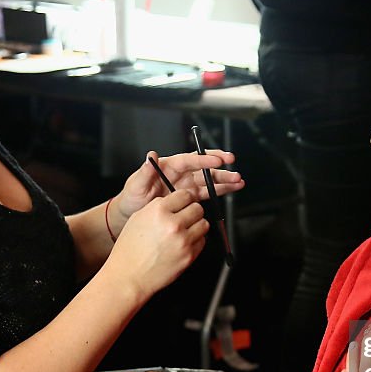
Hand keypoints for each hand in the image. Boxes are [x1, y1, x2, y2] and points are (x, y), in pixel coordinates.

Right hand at [103, 190, 207, 298]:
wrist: (129, 276)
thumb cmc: (130, 250)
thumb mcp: (137, 218)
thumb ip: (157, 207)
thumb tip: (173, 202)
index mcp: (158, 211)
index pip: (185, 195)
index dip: (185, 199)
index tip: (184, 203)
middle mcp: (173, 224)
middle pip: (198, 208)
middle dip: (192, 212)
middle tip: (185, 218)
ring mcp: (183, 240)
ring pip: (204, 224)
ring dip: (196, 226)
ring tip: (185, 231)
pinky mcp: (189, 255)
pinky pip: (202, 241)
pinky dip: (196, 241)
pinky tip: (183, 244)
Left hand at [112, 150, 243, 230]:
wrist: (132, 216)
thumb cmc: (132, 198)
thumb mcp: (135, 184)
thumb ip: (144, 171)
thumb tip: (152, 155)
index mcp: (168, 166)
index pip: (188, 160)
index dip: (203, 159)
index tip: (216, 160)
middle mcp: (180, 174)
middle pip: (203, 167)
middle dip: (219, 166)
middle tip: (232, 165)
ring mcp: (186, 186)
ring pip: (209, 180)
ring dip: (224, 179)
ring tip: (238, 180)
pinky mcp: (190, 198)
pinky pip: (208, 192)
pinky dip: (221, 190)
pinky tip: (232, 188)